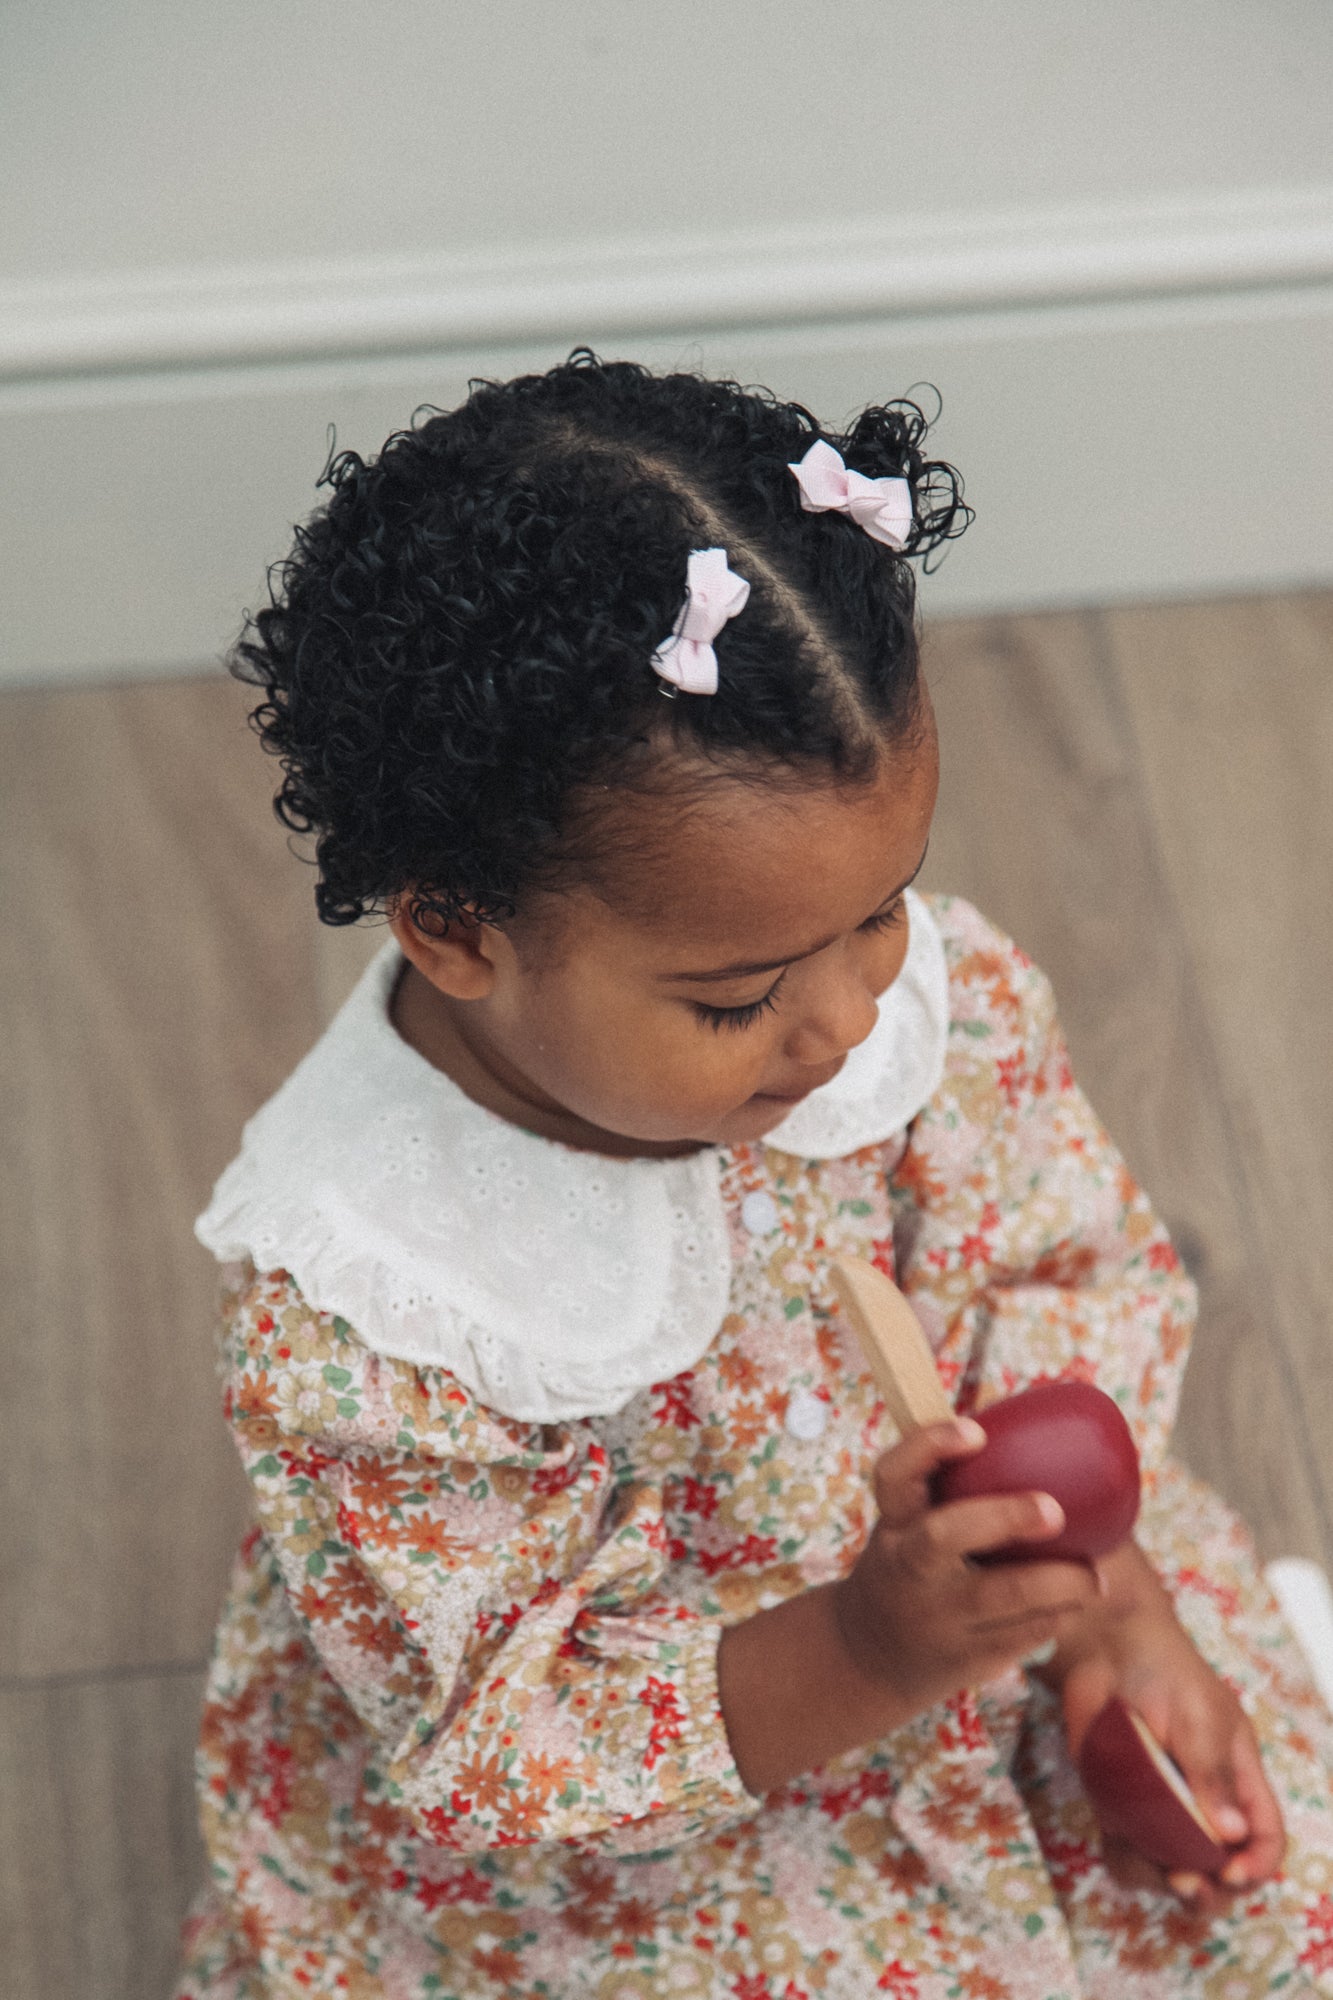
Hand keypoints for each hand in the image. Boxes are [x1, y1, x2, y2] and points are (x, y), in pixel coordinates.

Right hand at [833, 1420, 1101, 1713]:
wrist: (870, 1655)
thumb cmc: (911, 1565)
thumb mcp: (908, 1526)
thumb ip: (952, 1491)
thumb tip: (1041, 1434)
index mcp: (894, 1522)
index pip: (895, 1474)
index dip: (930, 1446)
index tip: (977, 1431)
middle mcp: (906, 1567)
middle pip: (944, 1536)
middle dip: (1004, 1518)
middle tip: (1055, 1511)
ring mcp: (933, 1617)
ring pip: (1002, 1596)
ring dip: (1061, 1583)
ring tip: (1095, 1576)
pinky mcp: (962, 1659)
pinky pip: (1022, 1635)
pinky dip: (1056, 1616)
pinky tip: (1074, 1603)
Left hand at [1043, 1546, 1285, 1912]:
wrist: (1102, 1646)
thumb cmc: (1163, 1670)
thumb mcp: (1200, 1717)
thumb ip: (1211, 1775)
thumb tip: (1233, 1835)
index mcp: (1237, 1781)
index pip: (1264, 1839)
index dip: (1256, 1865)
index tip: (1230, 1873)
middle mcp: (1202, 1803)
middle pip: (1220, 1871)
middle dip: (1208, 1890)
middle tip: (1184, 1881)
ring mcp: (1160, 1808)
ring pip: (1171, 1872)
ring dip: (1161, 1880)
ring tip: (1150, 1864)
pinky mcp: (1119, 1806)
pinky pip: (1126, 1856)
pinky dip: (1124, 1861)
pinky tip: (1118, 1842)